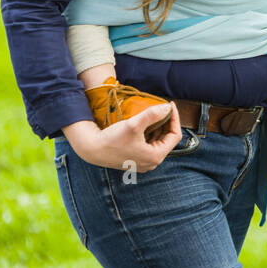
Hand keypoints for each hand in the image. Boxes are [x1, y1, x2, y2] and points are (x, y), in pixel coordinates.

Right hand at [61, 102, 182, 171]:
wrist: (91, 149)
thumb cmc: (112, 139)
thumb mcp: (134, 124)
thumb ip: (152, 114)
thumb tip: (167, 107)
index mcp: (156, 156)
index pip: (175, 135)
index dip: (174, 118)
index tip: (170, 105)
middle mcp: (152, 162)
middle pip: (167, 138)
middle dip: (166, 122)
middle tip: (163, 107)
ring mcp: (144, 162)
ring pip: (158, 141)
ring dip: (158, 126)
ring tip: (155, 113)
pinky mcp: (136, 159)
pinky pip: (149, 144)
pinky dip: (150, 132)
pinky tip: (145, 122)